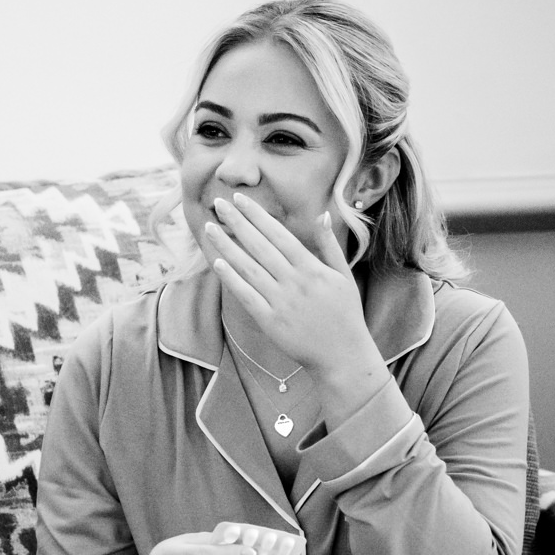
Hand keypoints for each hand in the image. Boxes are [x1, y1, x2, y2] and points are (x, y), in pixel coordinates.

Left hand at [203, 194, 387, 414]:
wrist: (342, 355)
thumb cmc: (345, 314)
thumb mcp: (344, 275)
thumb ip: (329, 245)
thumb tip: (323, 214)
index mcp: (311, 268)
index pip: (278, 234)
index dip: (257, 215)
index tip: (240, 199)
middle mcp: (294, 282)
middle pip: (259, 246)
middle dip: (237, 222)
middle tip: (218, 203)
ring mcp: (281, 302)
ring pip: (248, 268)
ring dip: (227, 246)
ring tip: (209, 228)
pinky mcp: (270, 322)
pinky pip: (246, 296)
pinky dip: (231, 279)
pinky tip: (217, 263)